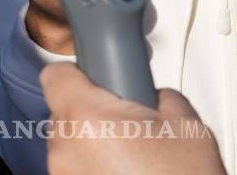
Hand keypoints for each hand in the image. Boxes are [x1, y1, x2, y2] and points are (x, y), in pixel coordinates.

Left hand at [42, 62, 223, 174]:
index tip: (93, 80)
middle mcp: (62, 146)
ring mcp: (61, 173)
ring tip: (129, 160)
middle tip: (127, 128)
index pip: (55, 76)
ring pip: (68, 144)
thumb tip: (144, 94)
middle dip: (91, 116)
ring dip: (91, 146)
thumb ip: (155, 94)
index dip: (76, 75)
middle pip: (63, 113)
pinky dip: (92, 169)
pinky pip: (73, 170)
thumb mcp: (185, 124)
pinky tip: (122, 174)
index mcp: (84, 116)